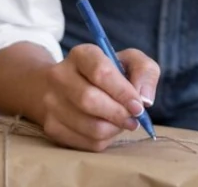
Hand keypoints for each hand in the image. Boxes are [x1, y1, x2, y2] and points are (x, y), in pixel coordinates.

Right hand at [34, 45, 160, 151]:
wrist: (65, 87)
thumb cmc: (106, 74)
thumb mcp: (129, 61)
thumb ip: (145, 71)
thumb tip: (145, 99)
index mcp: (81, 55)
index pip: (100, 72)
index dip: (123, 92)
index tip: (139, 106)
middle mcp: (59, 76)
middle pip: (90, 100)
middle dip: (119, 114)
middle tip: (134, 119)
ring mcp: (51, 103)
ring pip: (89, 126)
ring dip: (113, 129)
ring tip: (122, 123)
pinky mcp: (52, 127)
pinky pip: (85, 142)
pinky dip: (104, 140)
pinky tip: (107, 129)